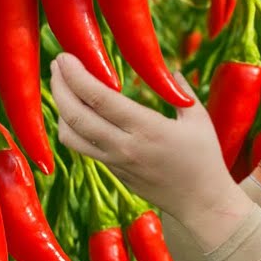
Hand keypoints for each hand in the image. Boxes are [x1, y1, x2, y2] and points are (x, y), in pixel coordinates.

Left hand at [49, 53, 252, 234]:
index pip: (99, 98)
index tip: (65, 57)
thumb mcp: (198, 119)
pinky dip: (72, 127)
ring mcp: (115, 162)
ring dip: (60, 109)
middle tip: (56, 64)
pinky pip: (82, 147)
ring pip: (71, 136)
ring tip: (61, 87)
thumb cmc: (204, 158)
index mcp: (146, 128)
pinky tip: (76, 112)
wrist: (201, 203)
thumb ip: (181, 92)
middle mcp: (124, 146)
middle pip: (76, 115)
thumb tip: (171, 70)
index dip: (76, 76)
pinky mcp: (113, 172)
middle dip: (59, 87)